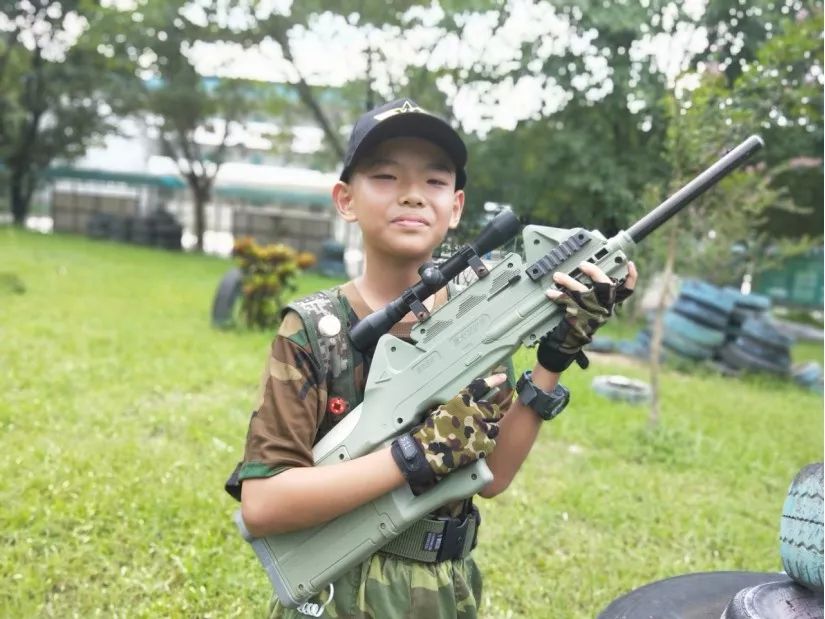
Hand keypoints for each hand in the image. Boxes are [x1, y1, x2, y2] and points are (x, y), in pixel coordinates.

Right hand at [391, 374, 505, 492]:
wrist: (426, 452)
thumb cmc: (429, 431)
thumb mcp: (441, 410)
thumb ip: (457, 407)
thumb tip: (467, 408)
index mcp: (462, 401)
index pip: (480, 387)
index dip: (493, 380)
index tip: (503, 376)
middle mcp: (474, 412)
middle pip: (493, 409)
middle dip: (491, 415)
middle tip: (484, 421)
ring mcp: (480, 429)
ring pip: (495, 427)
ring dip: (489, 430)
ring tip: (479, 436)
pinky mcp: (483, 445)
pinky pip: (492, 442)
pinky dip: (486, 445)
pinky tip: (476, 447)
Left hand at [537, 261, 637, 371]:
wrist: (565, 346)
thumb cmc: (576, 322)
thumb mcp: (588, 308)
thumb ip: (591, 293)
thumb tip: (584, 272)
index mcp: (609, 305)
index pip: (627, 292)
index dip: (631, 278)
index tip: (629, 263)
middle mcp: (604, 310)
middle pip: (606, 288)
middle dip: (595, 273)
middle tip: (583, 265)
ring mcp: (593, 315)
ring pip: (585, 293)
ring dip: (569, 282)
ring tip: (557, 276)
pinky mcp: (579, 320)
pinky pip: (569, 303)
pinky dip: (558, 296)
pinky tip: (550, 292)